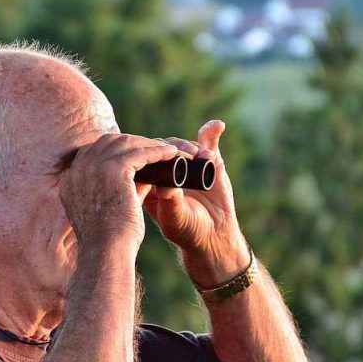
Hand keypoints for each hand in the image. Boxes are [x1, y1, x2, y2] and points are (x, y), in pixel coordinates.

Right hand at [60, 133, 178, 249]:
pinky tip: (172, 154)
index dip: (116, 150)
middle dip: (134, 143)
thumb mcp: (108, 211)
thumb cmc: (109, 242)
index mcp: (70, 181)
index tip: (136, 155)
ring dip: (149, 145)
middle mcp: (77, 170)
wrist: (106, 254)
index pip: (93, 153)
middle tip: (155, 149)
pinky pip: (140, 152)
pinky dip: (157, 151)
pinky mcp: (113, 170)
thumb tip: (146, 176)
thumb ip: (122, 190)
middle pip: (109, 142)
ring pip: (126, 144)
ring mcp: (93, 167)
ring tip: (168, 151)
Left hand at [143, 120, 250, 286]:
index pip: (144, 158)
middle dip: (175, 147)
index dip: (153, 153)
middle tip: (188, 154)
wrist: (212, 235)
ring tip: (203, 156)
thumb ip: (170, 201)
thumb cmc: (188, 231)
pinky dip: (211, 133)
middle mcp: (165, 170)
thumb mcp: (176, 219)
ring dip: (192, 145)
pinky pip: (207, 143)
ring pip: (183, 145)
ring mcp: (186, 164)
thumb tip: (164, 184)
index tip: (167, 157)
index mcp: (148, 182)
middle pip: (162, 147)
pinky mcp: (207, 161)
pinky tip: (218, 126)